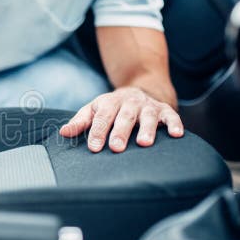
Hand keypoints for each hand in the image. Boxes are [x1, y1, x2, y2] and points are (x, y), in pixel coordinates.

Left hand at [59, 87, 183, 152]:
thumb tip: (63, 132)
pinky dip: (175, 124)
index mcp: (109, 103)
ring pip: (148, 116)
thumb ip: (80, 122)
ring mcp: (148, 106)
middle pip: (124, 117)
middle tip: (116, 147)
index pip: (102, 118)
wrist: (138, 92)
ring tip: (144, 143)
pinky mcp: (164, 110)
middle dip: (120, 132)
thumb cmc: (111, 108)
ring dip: (146, 129)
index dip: (97, 132)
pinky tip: (176, 134)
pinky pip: (171, 116)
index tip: (94, 147)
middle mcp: (129, 103)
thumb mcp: (94, 111)